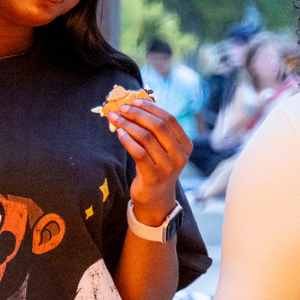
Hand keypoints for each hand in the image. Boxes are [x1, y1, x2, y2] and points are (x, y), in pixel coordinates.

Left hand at [110, 97, 191, 222]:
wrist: (156, 199)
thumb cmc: (156, 168)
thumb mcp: (162, 149)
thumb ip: (155, 132)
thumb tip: (135, 106)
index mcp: (185, 144)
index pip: (169, 119)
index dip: (151, 108)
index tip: (134, 101)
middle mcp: (180, 155)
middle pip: (158, 126)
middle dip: (137, 113)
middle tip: (121, 108)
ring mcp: (168, 166)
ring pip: (146, 137)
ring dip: (127, 124)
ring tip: (114, 118)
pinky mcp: (154, 175)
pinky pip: (138, 152)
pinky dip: (127, 140)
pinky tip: (118, 133)